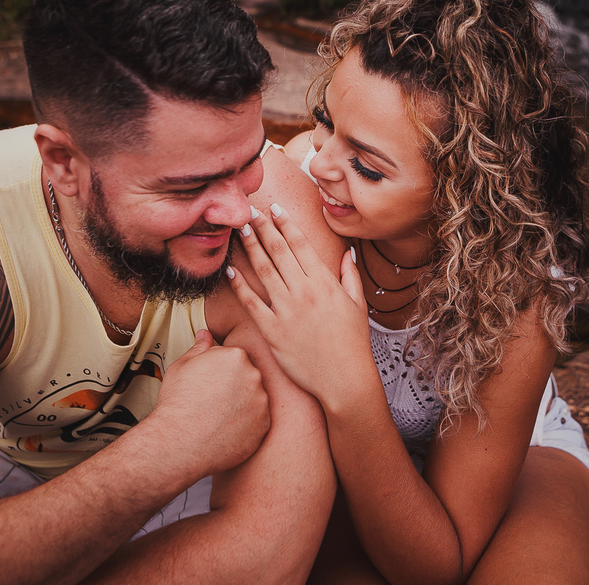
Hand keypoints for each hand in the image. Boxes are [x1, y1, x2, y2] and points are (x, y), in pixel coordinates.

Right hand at [147, 329, 270, 480]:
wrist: (179, 442)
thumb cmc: (177, 403)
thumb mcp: (182, 366)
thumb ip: (199, 348)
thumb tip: (205, 335)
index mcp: (236, 356)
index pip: (236, 358)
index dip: (221, 372)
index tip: (210, 384)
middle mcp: (254, 376)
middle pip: (248, 377)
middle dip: (234, 387)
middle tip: (213, 401)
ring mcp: (262, 402)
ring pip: (255, 399)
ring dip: (242, 406)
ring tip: (218, 417)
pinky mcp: (263, 426)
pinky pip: (258, 422)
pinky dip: (246, 426)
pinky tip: (227, 430)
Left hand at [225, 204, 372, 406]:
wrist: (344, 379)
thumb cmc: (352, 343)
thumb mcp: (358, 304)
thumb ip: (350, 275)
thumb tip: (347, 253)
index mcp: (325, 283)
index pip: (301, 244)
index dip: (286, 223)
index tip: (275, 209)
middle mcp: (304, 292)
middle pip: (279, 251)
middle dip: (263, 228)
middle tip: (250, 211)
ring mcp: (286, 311)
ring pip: (263, 271)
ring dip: (250, 248)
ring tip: (240, 231)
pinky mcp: (273, 331)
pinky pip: (251, 303)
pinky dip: (239, 285)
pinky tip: (230, 270)